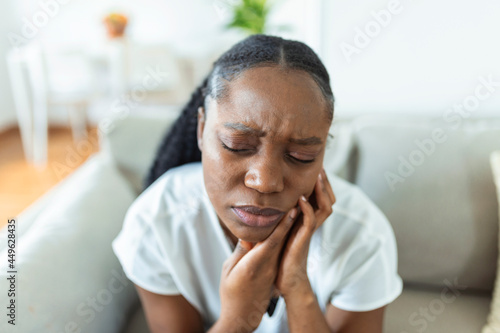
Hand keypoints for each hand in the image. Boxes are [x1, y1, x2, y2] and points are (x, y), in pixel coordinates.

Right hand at [217, 208, 297, 332]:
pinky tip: (282, 229)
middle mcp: (266, 267)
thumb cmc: (230, 292)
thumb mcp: (229, 270)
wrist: (242, 316)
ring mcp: (271, 271)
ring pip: (279, 246)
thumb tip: (248, 235)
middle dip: (288, 222)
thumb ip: (240, 251)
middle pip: (280, 240)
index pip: (272, 241)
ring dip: (286, 229)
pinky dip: (280, 240)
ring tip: (292, 210)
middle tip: (296, 203)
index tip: (292, 210)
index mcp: (253, 265)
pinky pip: (276, 253)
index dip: (283, 225)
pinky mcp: (272, 273)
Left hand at [275, 168, 335, 297]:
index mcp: (308, 220)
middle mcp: (312, 224)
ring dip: (321, 191)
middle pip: (328, 198)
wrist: (287, 281)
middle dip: (325, 182)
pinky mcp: (303, 240)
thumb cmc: (283, 256)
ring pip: (325, 207)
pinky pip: (311, 222)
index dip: (321, 182)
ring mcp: (309, 232)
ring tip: (317, 176)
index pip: (322, 197)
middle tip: (320, 167)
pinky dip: (307, 209)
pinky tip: (301, 198)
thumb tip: (272, 199)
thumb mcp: (283, 229)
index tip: (315, 166)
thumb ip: (283, 216)